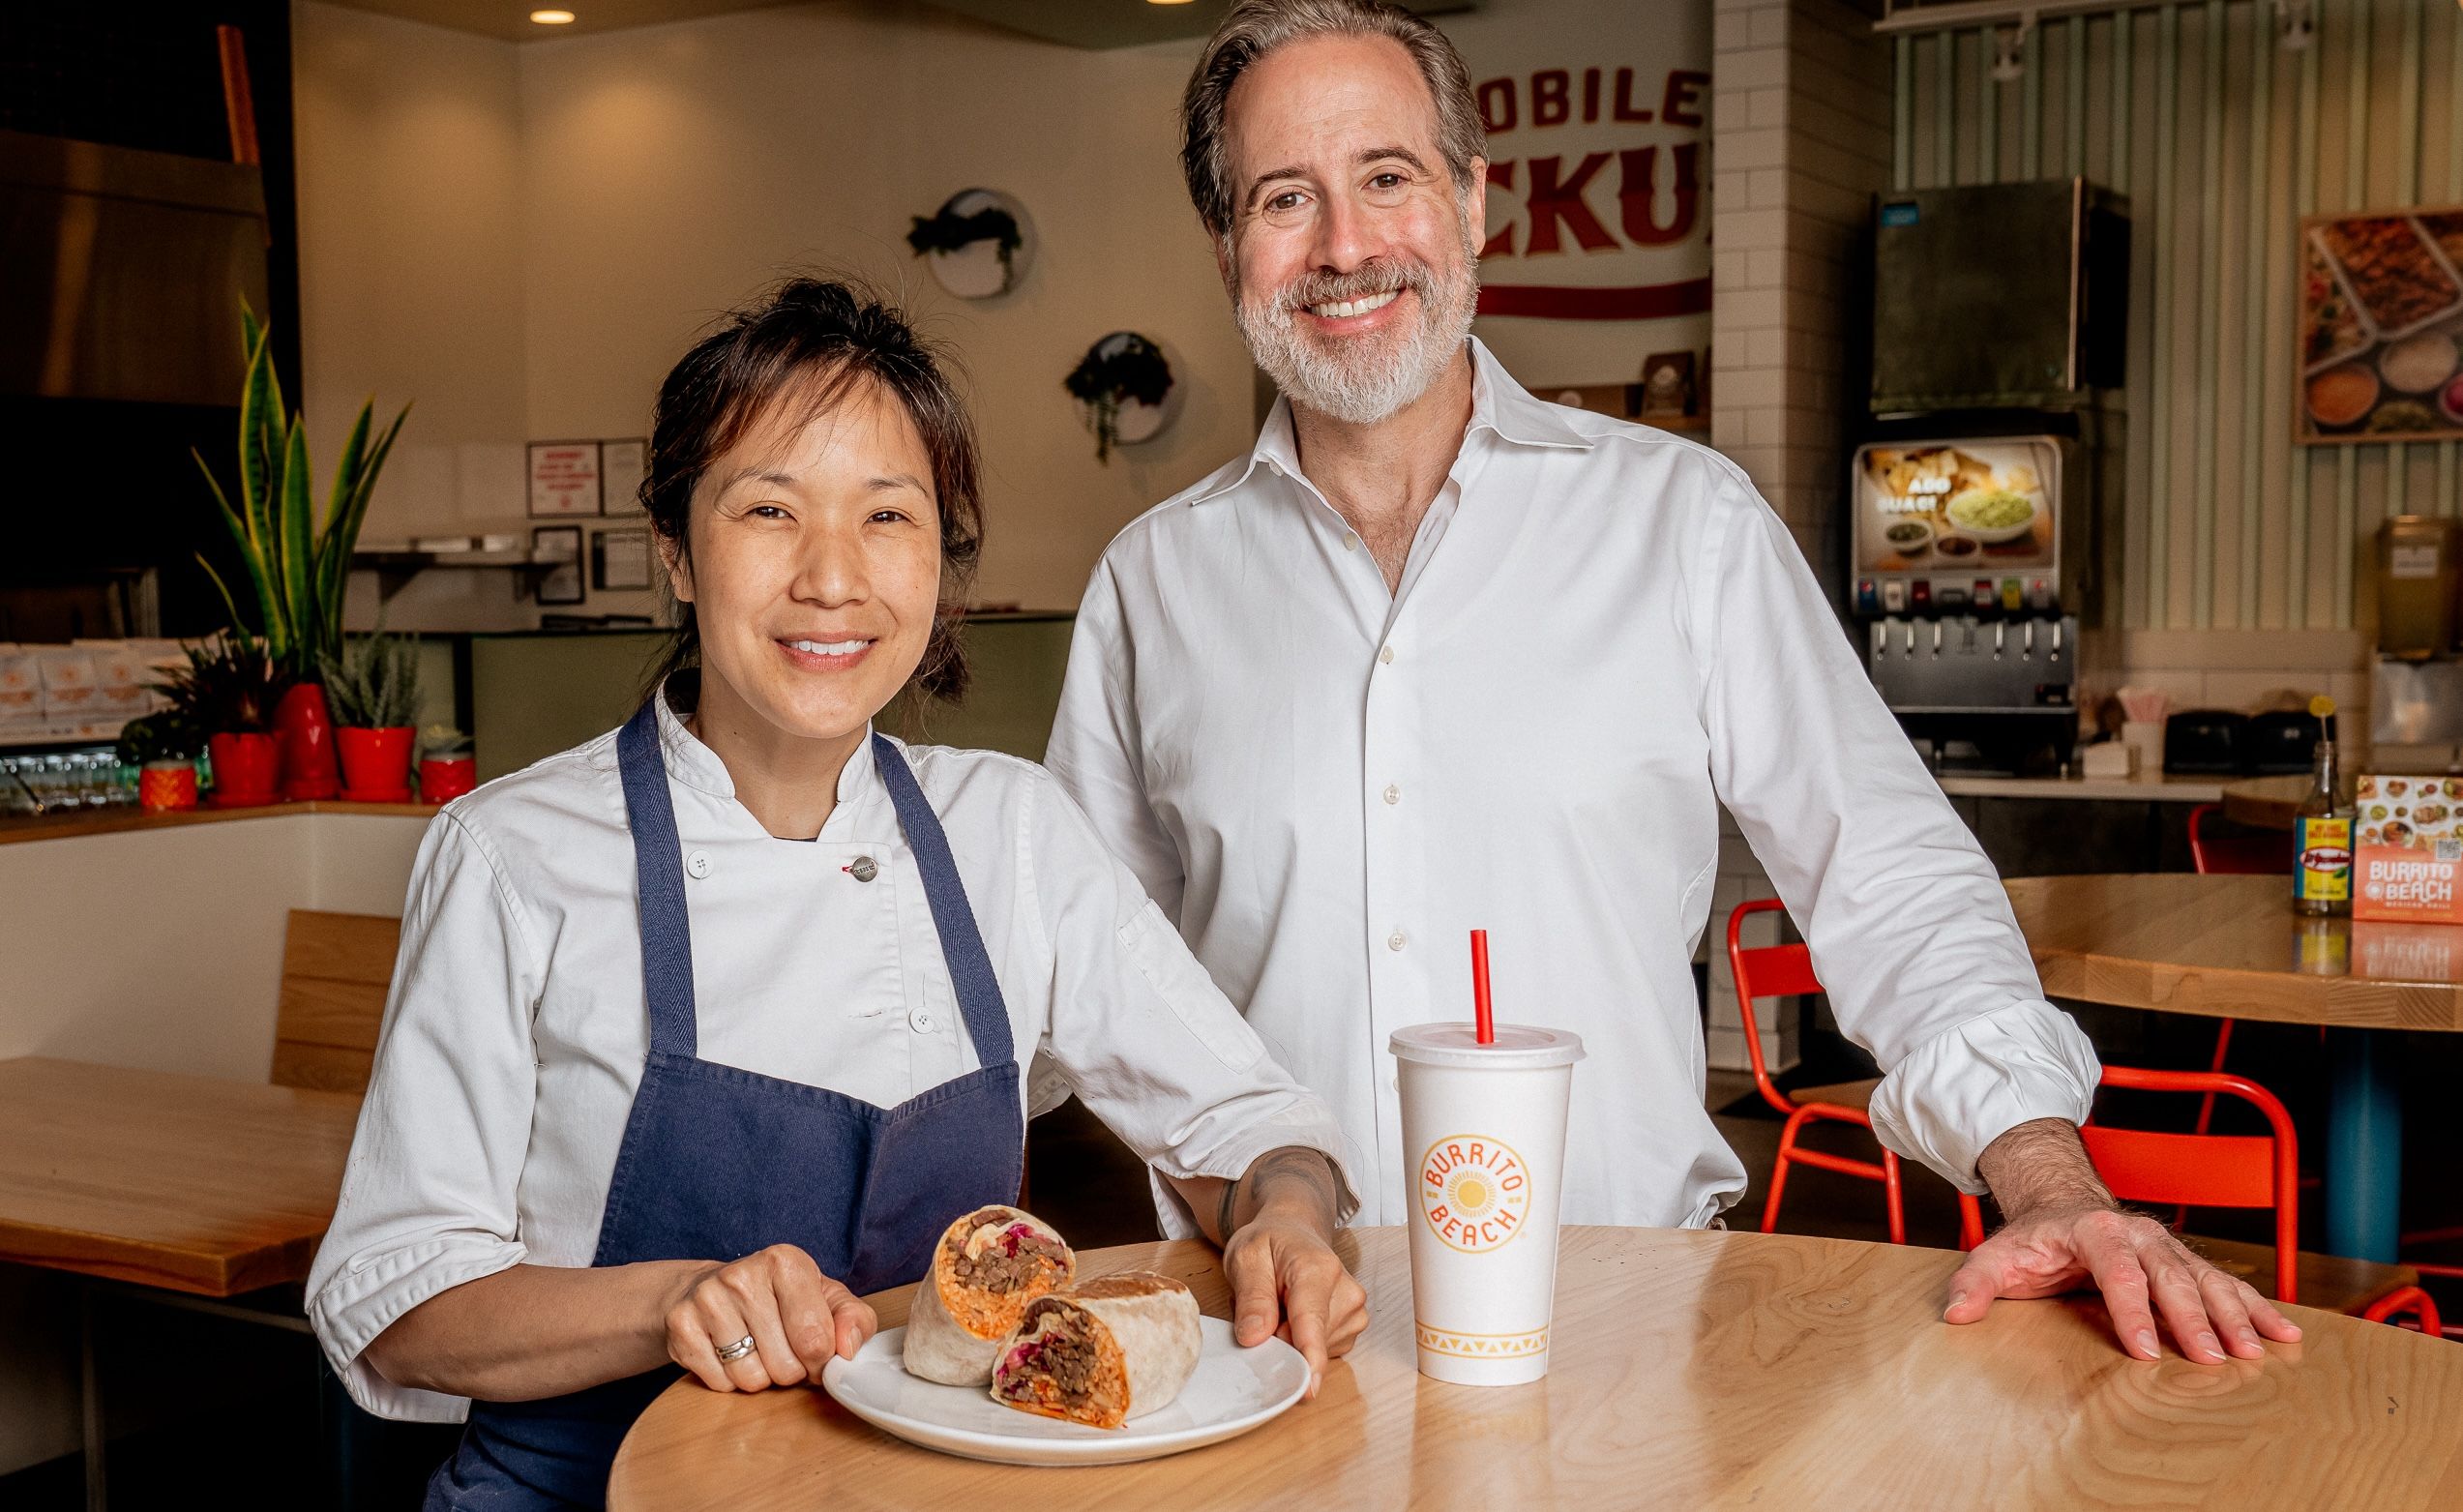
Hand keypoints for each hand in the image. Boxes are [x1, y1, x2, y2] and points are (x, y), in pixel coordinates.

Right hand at [664, 1243, 876, 1391]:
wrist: (708, 1290)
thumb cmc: (778, 1297)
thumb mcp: (825, 1298)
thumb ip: (854, 1320)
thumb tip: (849, 1348)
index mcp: (786, 1262)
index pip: (816, 1339)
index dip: (822, 1361)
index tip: (817, 1355)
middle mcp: (743, 1275)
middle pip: (785, 1365)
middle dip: (791, 1371)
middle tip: (782, 1350)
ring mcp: (707, 1299)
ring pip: (751, 1379)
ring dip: (760, 1377)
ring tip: (755, 1350)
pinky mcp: (681, 1326)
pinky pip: (720, 1383)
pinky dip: (729, 1381)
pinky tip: (728, 1353)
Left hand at [1223, 1210, 1368, 1396]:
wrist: (1294, 1232)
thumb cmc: (1270, 1243)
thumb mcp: (1245, 1258)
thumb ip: (1251, 1297)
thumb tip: (1255, 1337)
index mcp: (1318, 1268)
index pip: (1312, 1320)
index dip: (1309, 1356)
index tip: (1309, 1390)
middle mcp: (1346, 1291)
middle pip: (1307, 1342)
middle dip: (1276, 1335)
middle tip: (1261, 1302)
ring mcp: (1354, 1313)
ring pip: (1312, 1351)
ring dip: (1287, 1337)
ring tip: (1277, 1304)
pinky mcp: (1351, 1329)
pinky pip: (1320, 1352)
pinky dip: (1300, 1341)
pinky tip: (1292, 1316)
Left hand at [1943, 1202, 2303, 1362]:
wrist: (2063, 1203)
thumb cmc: (2033, 1240)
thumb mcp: (1995, 1256)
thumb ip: (1974, 1283)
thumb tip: (1956, 1312)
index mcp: (2094, 1229)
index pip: (2116, 1272)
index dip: (2131, 1311)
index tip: (2145, 1351)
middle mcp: (2139, 1234)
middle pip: (2170, 1278)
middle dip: (2193, 1319)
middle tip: (2212, 1359)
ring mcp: (2167, 1247)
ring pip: (2207, 1280)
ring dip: (2234, 1316)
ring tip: (2257, 1351)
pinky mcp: (2186, 1262)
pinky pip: (2227, 1284)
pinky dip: (2257, 1308)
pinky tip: (2284, 1333)